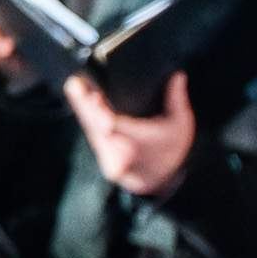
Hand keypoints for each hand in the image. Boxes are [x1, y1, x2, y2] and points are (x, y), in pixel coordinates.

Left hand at [65, 70, 196, 196]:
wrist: (166, 181)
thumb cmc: (173, 149)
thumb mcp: (181, 124)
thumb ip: (177, 99)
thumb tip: (178, 75)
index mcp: (139, 142)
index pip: (111, 126)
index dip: (96, 110)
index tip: (92, 95)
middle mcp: (122, 154)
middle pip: (95, 125)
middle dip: (83, 103)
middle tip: (76, 84)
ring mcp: (112, 160)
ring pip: (91, 131)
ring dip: (83, 109)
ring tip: (77, 88)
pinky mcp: (106, 163)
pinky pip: (94, 139)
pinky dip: (90, 122)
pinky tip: (85, 105)